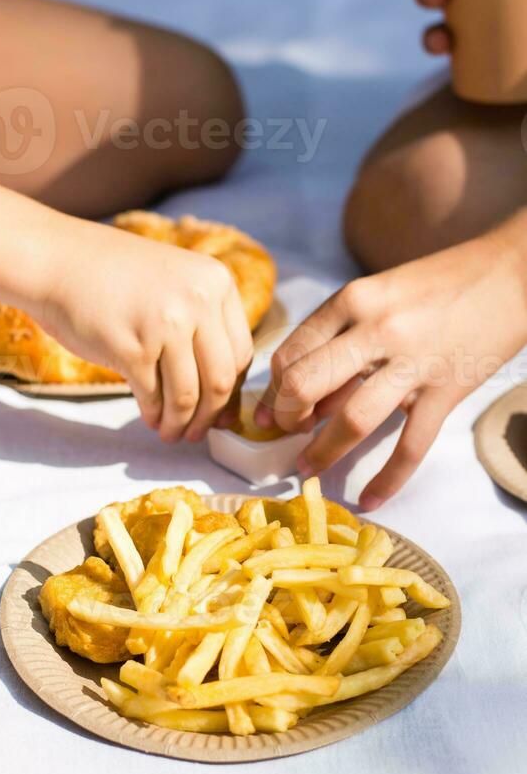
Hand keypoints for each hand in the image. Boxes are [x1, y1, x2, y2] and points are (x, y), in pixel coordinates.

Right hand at [42, 222, 252, 441]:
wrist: (57, 261)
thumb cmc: (114, 279)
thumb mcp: (175, 284)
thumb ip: (202, 327)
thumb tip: (225, 399)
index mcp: (216, 281)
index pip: (243, 352)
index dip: (233, 389)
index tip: (222, 410)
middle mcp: (198, 300)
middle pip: (221, 378)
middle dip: (211, 415)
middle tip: (198, 432)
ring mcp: (166, 324)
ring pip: (189, 395)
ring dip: (181, 423)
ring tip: (172, 433)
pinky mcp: (133, 348)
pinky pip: (154, 396)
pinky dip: (154, 415)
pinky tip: (151, 419)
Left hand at [255, 231, 526, 508]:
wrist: (511, 273)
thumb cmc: (437, 283)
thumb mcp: (377, 292)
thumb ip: (340, 333)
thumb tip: (301, 387)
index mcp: (353, 299)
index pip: (290, 353)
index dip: (272, 389)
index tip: (271, 410)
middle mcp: (376, 329)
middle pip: (305, 384)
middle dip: (286, 417)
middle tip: (286, 433)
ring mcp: (414, 363)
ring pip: (351, 420)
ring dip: (322, 452)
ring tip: (307, 468)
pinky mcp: (446, 392)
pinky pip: (410, 448)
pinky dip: (386, 480)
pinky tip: (369, 500)